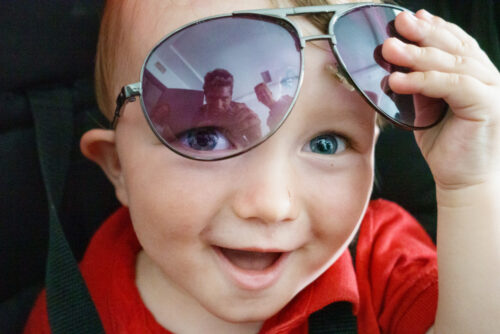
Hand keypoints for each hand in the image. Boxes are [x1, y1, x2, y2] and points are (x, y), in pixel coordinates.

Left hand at [382, 10, 499, 190]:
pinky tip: (398, 80)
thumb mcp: (427, 110)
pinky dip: (423, 80)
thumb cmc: (446, 147)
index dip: (435, 28)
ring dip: (417, 55)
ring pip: (452, 63)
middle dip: (423, 33)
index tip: (410, 19)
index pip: (456, 44)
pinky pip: (452, 85)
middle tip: (397, 24)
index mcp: (475, 77)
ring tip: (389, 49)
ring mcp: (491, 90)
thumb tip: (399, 66)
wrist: (463, 181)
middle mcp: (487, 79)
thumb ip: (420, 88)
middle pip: (455, 47)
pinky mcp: (486, 106)